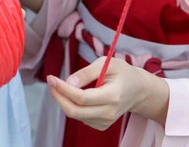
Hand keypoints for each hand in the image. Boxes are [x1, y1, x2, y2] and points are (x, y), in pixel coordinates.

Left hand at [46, 57, 168, 130]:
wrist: (138, 90)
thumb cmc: (122, 73)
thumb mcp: (107, 63)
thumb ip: (87, 72)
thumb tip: (68, 82)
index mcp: (113, 95)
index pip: (82, 98)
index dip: (63, 89)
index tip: (51, 78)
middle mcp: (109, 112)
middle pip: (75, 111)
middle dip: (58, 97)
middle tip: (51, 82)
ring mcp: (106, 121)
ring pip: (75, 115)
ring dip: (64, 100)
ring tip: (65, 85)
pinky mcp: (102, 125)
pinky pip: (80, 117)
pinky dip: (74, 105)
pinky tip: (78, 95)